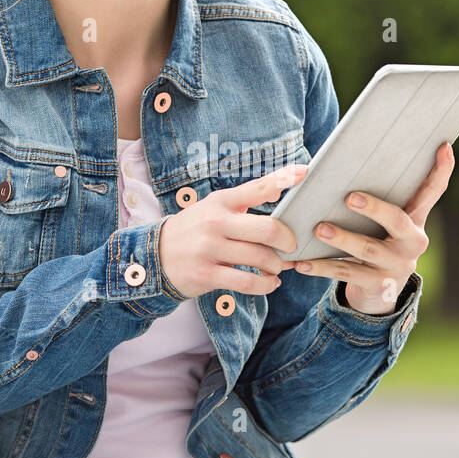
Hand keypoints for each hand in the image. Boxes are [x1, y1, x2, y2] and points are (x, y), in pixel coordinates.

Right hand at [158, 163, 304, 299]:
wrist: (154, 256)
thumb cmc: (195, 230)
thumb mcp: (214, 207)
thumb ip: (245, 199)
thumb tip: (280, 189)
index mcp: (220, 202)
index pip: (257, 187)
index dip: (283, 179)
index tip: (303, 173)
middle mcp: (215, 222)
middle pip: (267, 229)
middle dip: (288, 241)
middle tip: (292, 246)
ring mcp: (210, 249)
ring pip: (261, 258)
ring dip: (277, 266)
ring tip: (278, 267)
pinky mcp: (207, 274)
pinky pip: (248, 282)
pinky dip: (266, 285)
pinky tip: (269, 282)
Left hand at [285, 141, 454, 314]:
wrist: (380, 292)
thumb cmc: (377, 241)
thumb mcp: (386, 223)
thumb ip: (381, 197)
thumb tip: (349, 161)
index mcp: (416, 220)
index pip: (433, 191)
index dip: (441, 170)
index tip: (443, 145)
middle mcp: (412, 242)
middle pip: (397, 221)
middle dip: (374, 208)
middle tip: (350, 197)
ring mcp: (397, 265)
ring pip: (368, 250)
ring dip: (342, 239)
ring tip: (319, 229)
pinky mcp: (378, 286)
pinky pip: (346, 274)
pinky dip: (321, 267)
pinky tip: (300, 262)